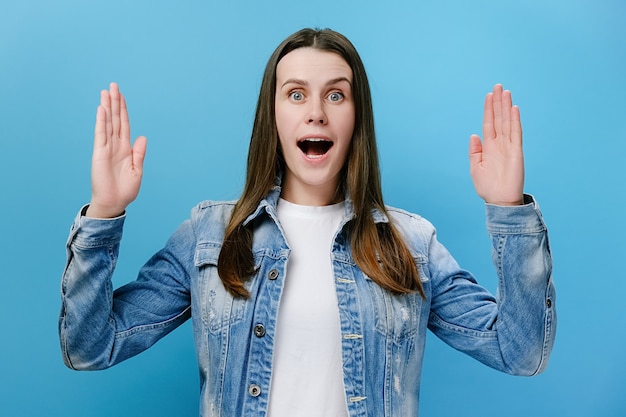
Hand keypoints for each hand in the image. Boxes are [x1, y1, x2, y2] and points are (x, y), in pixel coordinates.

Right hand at [86, 83, 146, 217]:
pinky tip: (101, 109)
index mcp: (126, 149)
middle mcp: (115, 145)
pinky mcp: (99, 153)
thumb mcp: (137, 170)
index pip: (124, 124)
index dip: (123, 110)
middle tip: (113, 85)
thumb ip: (139, 153)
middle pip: (115, 119)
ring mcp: (106, 148)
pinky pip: (101, 134)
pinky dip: (101, 121)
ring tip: (106, 91)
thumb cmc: (125, 190)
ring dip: (107, 107)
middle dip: (114, 102)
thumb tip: (142, 136)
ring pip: (107, 123)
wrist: (114, 202)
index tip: (121, 95)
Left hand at [469, 84, 523, 205]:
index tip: (488, 95)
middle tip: (498, 86)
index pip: (489, 124)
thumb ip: (474, 151)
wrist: (499, 201)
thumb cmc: (487, 187)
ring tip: (505, 92)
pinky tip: (514, 109)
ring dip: (506, 107)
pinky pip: (516, 133)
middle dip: (498, 103)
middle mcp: (499, 144)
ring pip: (507, 122)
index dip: (488, 110)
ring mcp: (508, 146)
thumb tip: (474, 134)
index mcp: (488, 147)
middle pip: (498, 118)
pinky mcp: (516, 152)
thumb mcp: (475, 168)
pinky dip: (514, 121)